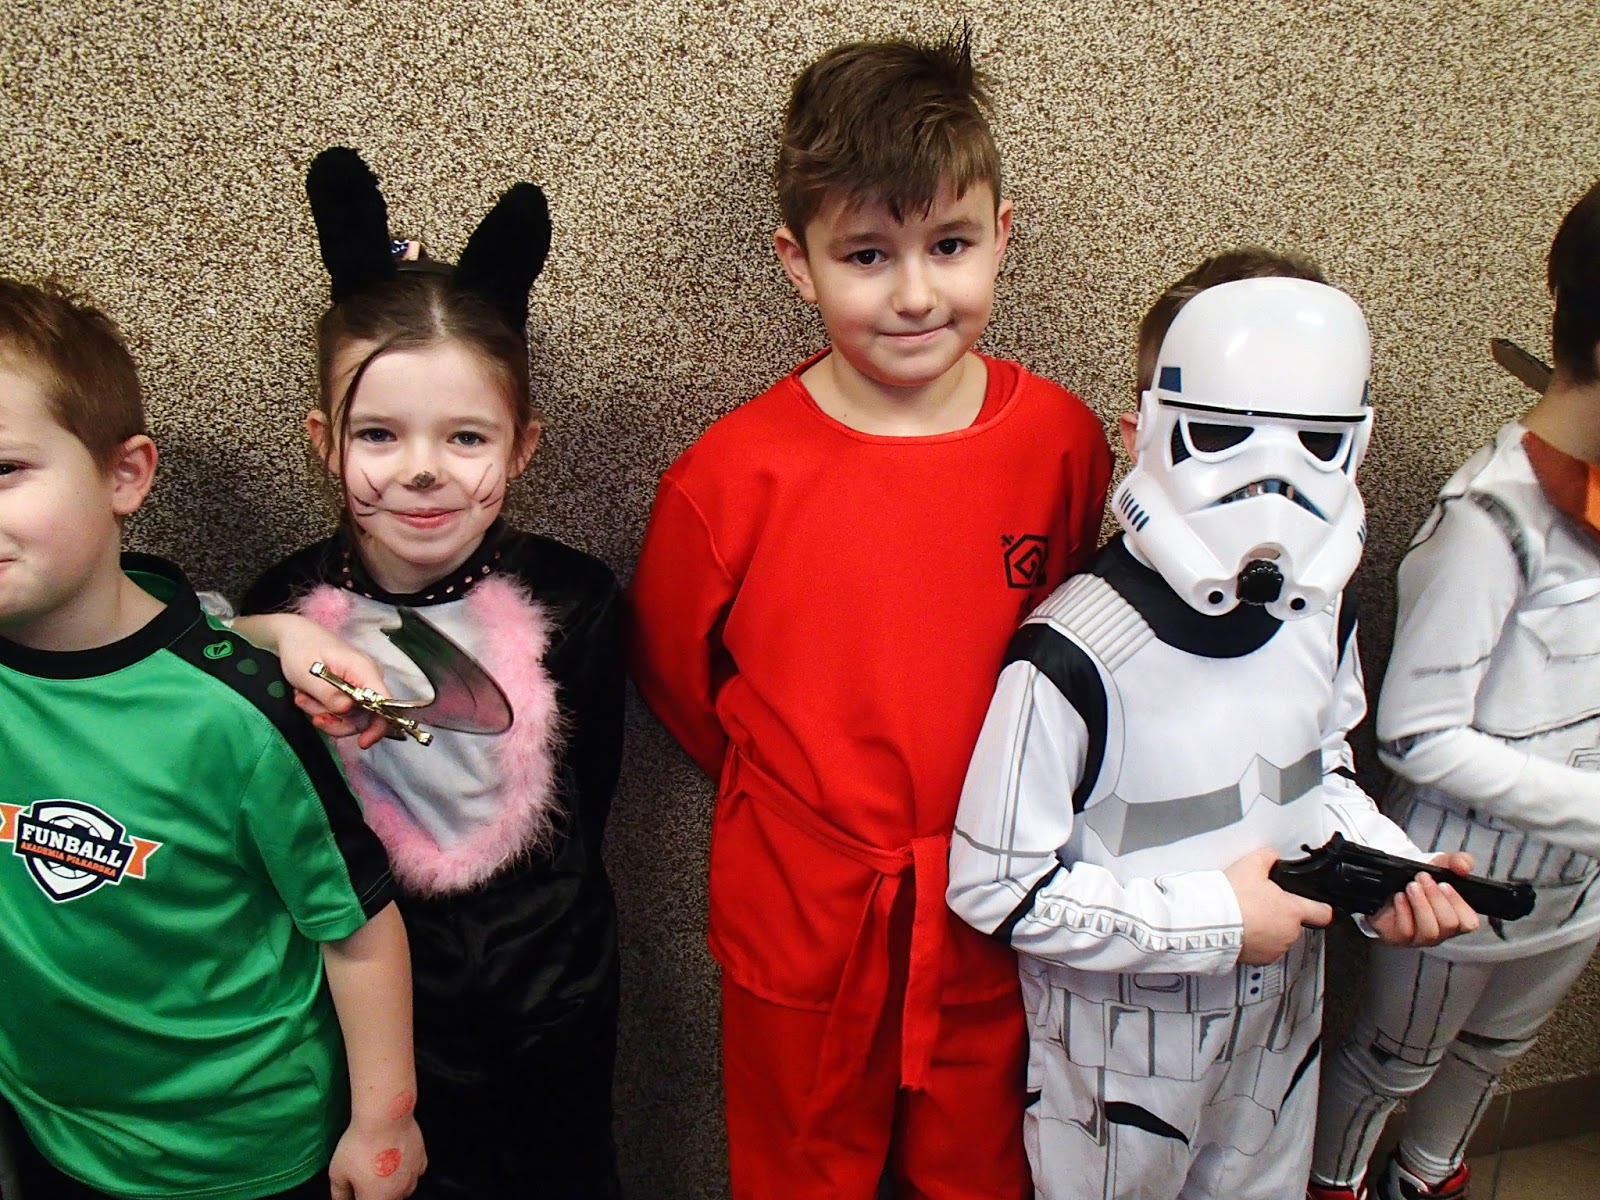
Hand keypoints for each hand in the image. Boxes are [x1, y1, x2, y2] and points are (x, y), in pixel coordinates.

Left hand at [238, 614, 393, 748]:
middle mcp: (369, 677)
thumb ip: (329, 694)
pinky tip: (308, 697)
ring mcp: (361, 683)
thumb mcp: (308, 674)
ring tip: (303, 698)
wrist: (292, 635)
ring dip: (325, 713)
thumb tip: (347, 710)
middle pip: (367, 715)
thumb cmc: (301, 649)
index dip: (378, 725)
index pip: (385, 702)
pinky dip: (324, 708)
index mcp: (364, 670)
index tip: (363, 743)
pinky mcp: (352, 687)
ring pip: (352, 715)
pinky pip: (344, 708)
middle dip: (337, 720)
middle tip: (312, 715)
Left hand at [329, 1114, 425, 1199]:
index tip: (355, 1190)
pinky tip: (397, 1162)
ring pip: (403, 1191)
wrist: (384, 1116)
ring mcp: (412, 1177)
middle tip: (364, 1178)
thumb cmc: (362, 1142)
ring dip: (392, 1186)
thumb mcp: (337, 1172)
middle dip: (375, 1193)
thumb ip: (339, 1193)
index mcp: (377, 1199)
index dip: (359, 1195)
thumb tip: (340, 1199)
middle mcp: (398, 1192)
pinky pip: (415, 1174)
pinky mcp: (421, 1160)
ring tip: (380, 1170)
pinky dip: (406, 1172)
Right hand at [1224, 847, 1334, 965]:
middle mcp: (1288, 933)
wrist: (1210, 923)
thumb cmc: (1232, 898)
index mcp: (1292, 911)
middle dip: (1281, 914)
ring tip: (1248, 917)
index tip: (1318, 907)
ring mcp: (1274, 949)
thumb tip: (1271, 857)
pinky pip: (1263, 950)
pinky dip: (1255, 942)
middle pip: (1294, 923)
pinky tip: (1242, 929)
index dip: (1321, 908)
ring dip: (1268, 929)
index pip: (1323, 913)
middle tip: (1261, 904)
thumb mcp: (1251, 864)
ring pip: (1278, 937)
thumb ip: (1268, 858)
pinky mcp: (1259, 960)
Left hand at [1368, 852, 1479, 946]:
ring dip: (1421, 904)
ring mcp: (1420, 938)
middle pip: (1449, 924)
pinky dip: (1403, 910)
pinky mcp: (1399, 938)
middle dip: (1435, 897)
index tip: (1443, 884)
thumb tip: (1463, 867)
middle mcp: (1441, 932)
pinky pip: (1406, 931)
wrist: (1389, 887)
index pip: (1469, 922)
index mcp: (1456, 919)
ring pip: (1429, 931)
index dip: (1458, 903)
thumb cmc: (1421, 882)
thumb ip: (1458, 862)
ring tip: (1411, 886)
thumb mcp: (1441, 866)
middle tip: (1422, 878)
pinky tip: (1399, 896)